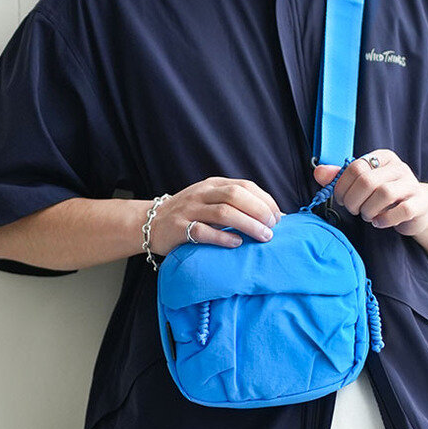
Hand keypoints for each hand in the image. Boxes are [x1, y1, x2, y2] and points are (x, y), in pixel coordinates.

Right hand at [147, 177, 282, 254]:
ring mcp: (189, 210)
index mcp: (213, 184)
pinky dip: (223, 238)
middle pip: (235, 196)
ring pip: (223, 213)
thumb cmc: (190, 214)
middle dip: (259, 211)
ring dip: (247, 225)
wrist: (150, 223)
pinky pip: (203, 232)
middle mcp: (202, 193)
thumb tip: (274, 217)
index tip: (277, 217)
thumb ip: (237, 205)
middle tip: (272, 228)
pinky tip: (237, 244)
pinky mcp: (178, 228)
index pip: (245, 186)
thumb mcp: (211, 201)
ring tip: (263, 237)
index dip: (264, 200)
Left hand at [313, 149, 427, 235]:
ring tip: (367, 215)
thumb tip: (318, 172)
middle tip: (353, 210)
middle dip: (353, 200)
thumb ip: (340, 177)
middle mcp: (399, 167)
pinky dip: (385, 220)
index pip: (356, 167)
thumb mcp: (362, 184)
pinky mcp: (420, 203)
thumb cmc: (384, 197)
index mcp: (382, 158)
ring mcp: (412, 185)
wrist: (417, 209)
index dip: (342, 186)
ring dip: (368, 210)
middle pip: (367, 181)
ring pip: (384, 194)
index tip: (341, 199)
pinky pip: (402, 210)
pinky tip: (379, 222)